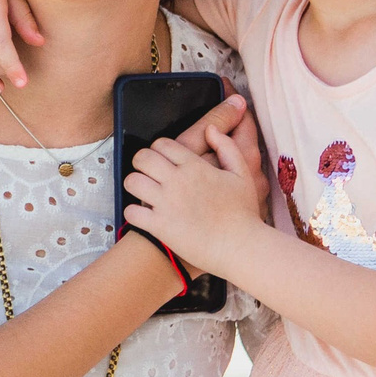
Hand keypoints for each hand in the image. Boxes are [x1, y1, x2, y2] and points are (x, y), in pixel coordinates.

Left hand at [122, 105, 263, 271]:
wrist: (241, 247)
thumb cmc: (243, 213)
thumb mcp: (242, 174)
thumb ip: (227, 147)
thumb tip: (211, 129)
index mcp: (195, 166)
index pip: (162, 144)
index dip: (158, 149)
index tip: (162, 160)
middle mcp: (178, 181)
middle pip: (142, 157)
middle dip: (141, 163)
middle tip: (148, 173)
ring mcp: (167, 203)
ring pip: (132, 181)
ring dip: (134, 185)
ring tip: (143, 193)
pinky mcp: (160, 226)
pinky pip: (131, 212)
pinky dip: (133, 213)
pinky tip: (143, 216)